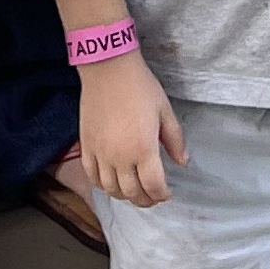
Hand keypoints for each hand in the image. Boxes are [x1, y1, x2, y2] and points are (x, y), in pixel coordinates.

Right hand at [77, 55, 184, 207]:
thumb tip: (182, 161)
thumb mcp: (165, 111)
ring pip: (111, 189)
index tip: (167, 193)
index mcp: (143, 149)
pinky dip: (102, 185)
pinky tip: (111, 182)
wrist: (108, 69)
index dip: (162, 195)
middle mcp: (120, 157)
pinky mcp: (87, 146)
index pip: (153, 186)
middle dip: (146, 200)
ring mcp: (101, 153)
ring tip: (134, 190)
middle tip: (153, 195)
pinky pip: (92, 176)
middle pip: (132, 193)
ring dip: (125, 195)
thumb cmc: (140, 86)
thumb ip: (175, 139)